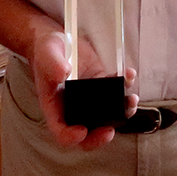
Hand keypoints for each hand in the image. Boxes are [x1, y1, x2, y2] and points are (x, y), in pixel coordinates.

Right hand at [27, 23, 137, 149]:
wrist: (59, 39)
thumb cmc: (46, 50)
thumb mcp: (45, 53)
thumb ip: (52, 63)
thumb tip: (63, 73)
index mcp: (55, 106)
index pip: (61, 131)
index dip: (70, 136)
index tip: (81, 131)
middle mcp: (73, 106)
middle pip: (88, 131)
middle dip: (100, 134)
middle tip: (110, 130)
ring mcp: (89, 97)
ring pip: (107, 114)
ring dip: (122, 111)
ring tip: (130, 101)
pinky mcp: (102, 84)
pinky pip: (116, 91)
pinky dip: (125, 87)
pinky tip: (129, 75)